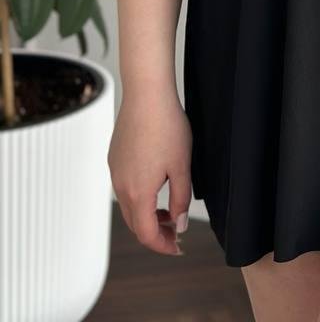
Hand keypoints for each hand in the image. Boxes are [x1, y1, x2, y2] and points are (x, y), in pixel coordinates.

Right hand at [108, 86, 191, 256]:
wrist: (146, 95)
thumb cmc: (167, 126)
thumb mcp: (182, 165)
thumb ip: (180, 199)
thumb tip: (179, 225)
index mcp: (138, 192)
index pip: (146, 233)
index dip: (162, 245)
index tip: (178, 247)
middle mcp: (121, 185)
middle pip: (135, 223)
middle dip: (155, 233)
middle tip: (176, 234)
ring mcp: (115, 171)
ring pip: (129, 206)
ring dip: (147, 215)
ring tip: (168, 211)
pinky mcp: (115, 158)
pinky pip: (125, 187)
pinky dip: (139, 197)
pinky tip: (156, 186)